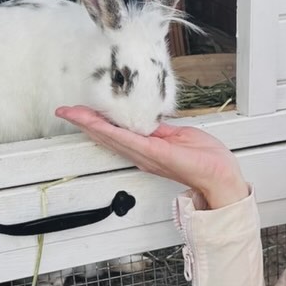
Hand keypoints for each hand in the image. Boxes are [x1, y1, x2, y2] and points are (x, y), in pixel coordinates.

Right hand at [54, 106, 248, 207]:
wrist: (220, 175)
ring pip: (112, 137)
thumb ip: (159, 129)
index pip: (116, 133)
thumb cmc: (206, 160)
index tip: (80, 112)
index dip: (96, 122)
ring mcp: (147, 155)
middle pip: (107, 136)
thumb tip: (146, 118)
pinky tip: (97, 124)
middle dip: (84, 122)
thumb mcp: (178, 137)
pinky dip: (111, 132)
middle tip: (65, 111)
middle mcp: (142, 155)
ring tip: (73, 114)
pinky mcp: (155, 154)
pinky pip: (129, 140)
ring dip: (90, 125)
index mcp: (147, 149)